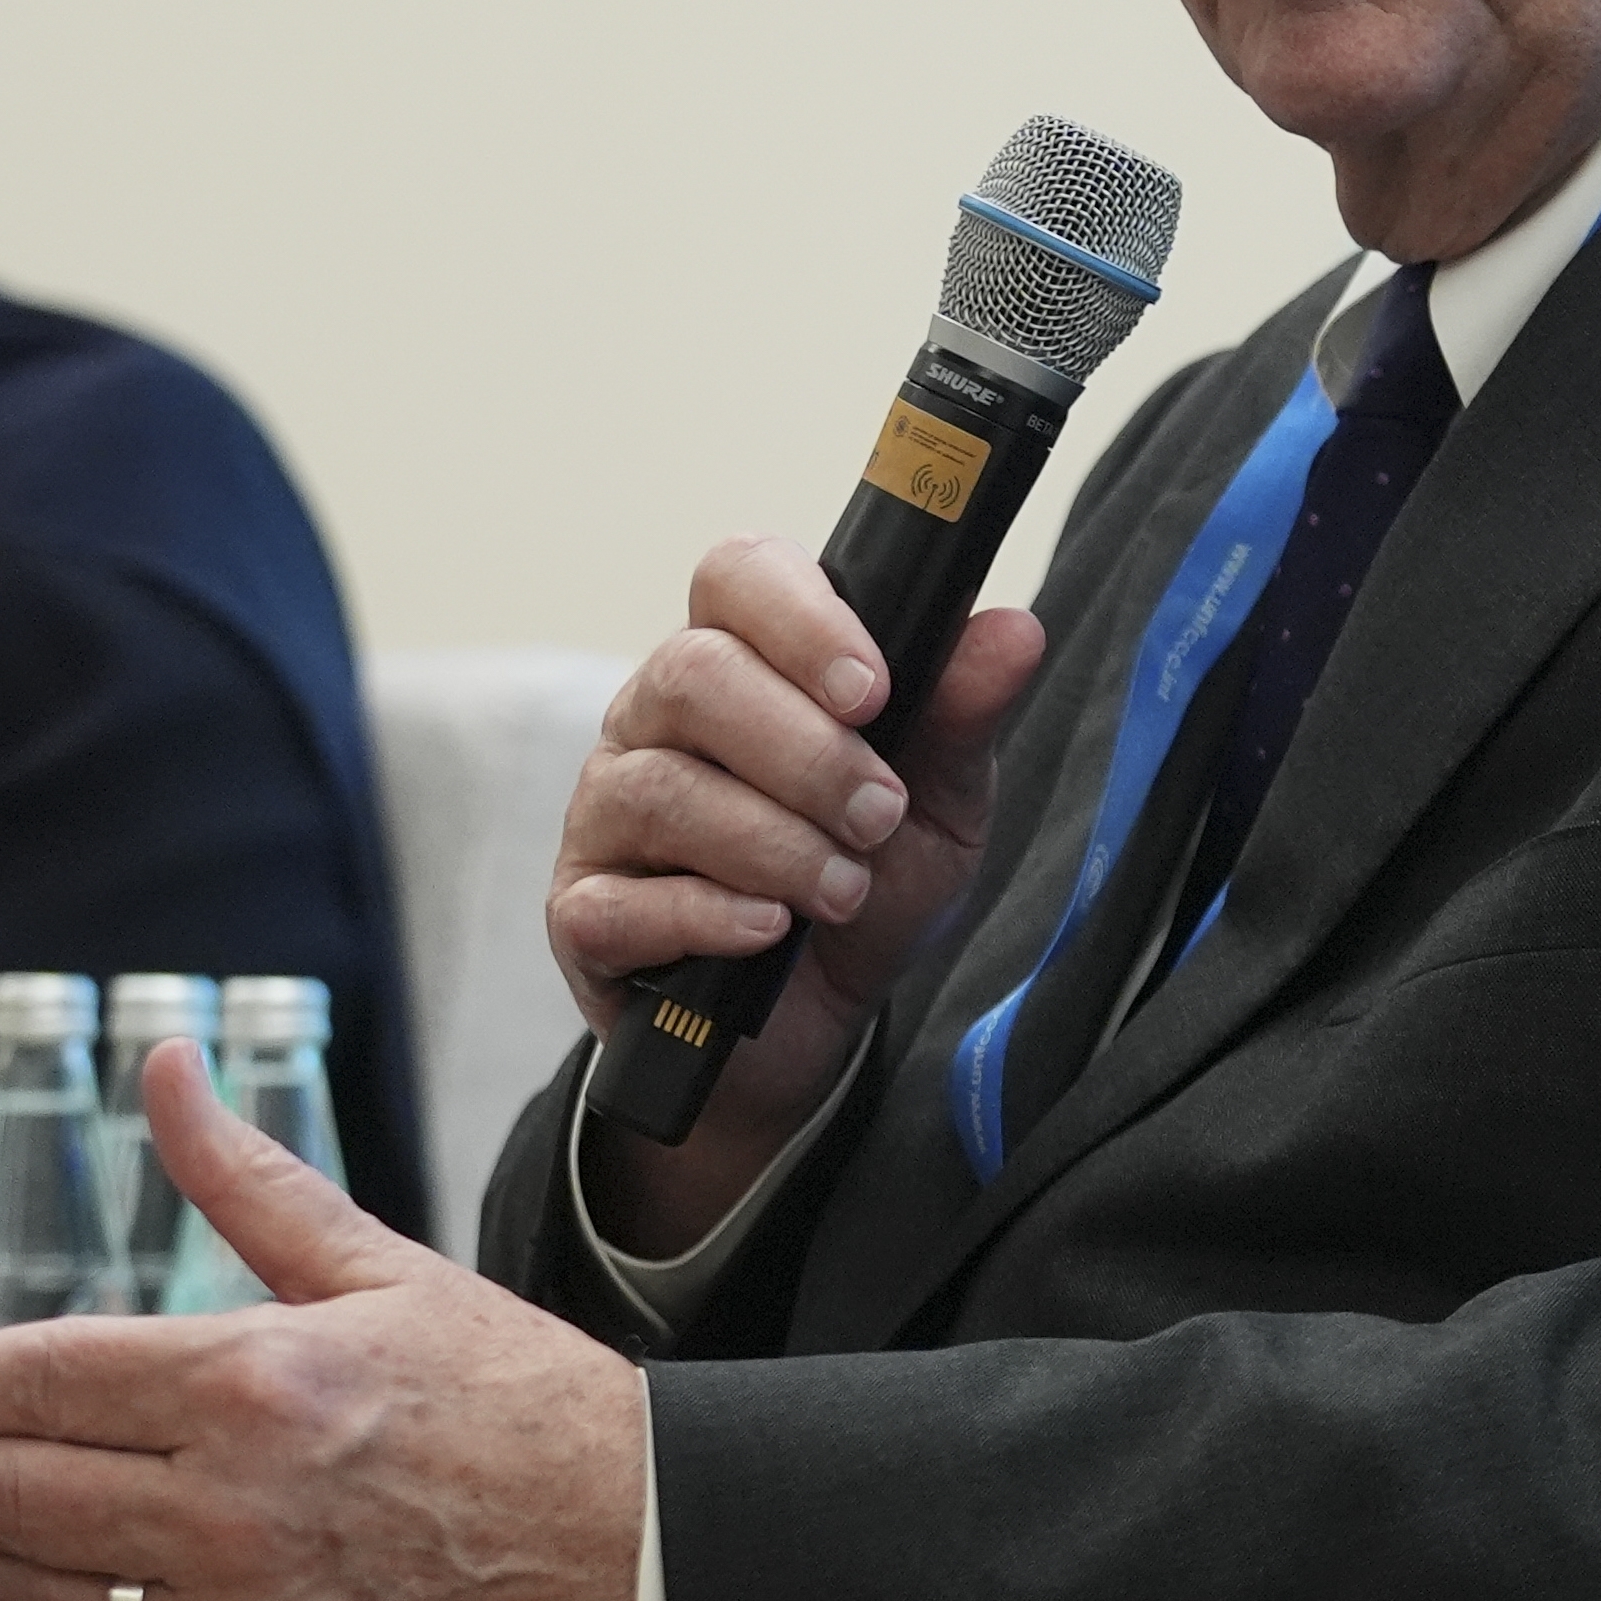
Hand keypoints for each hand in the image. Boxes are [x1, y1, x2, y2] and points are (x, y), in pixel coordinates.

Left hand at [0, 1042, 642, 1600]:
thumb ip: (245, 1180)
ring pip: (40, 1594)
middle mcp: (229, 1508)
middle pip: (11, 1493)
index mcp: (256, 1382)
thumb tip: (160, 1065)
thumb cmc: (523, 1407)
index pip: (43, 1380)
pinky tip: (29, 1598)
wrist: (636, 1562)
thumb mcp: (385, 1271)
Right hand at [549, 534, 1048, 1243]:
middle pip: (694, 676)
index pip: (737, 576)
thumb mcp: (938, 805)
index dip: (801, 620)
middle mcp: (655, 718)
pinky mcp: (584, 911)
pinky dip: (710, 913)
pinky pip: (620, 900)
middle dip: (806, 753)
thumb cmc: (866, 884)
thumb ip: (963, 717)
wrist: (817, 1025)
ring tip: (844, 890)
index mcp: (741, 661)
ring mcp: (607, 812)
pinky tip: (769, 931)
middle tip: (879, 815)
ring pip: (664, 789)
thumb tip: (1016, 632)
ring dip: (774, 843)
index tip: (873, 691)